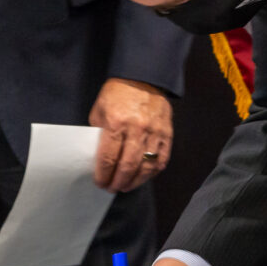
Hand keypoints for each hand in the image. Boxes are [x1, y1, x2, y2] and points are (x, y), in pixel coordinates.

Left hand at [88, 77, 172, 191]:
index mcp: (116, 122)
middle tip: (112, 188)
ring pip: (145, 166)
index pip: (108, 157)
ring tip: (126, 187)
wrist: (144, 77)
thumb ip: (99, 133)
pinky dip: (153, 172)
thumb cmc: (118, 93)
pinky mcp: (167, 133)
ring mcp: (154, 132)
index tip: (100, 182)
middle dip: (118, 182)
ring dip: (135, 181)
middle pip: (127, 166)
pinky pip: (162, 159)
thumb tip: (99, 156)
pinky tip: (144, 177)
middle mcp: (136, 129)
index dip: (103, 174)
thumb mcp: (100, 110)